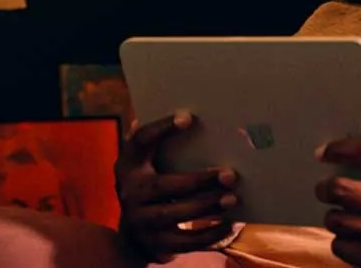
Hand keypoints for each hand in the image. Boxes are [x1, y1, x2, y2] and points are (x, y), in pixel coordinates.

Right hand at [114, 110, 238, 261]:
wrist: (134, 236)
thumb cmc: (151, 188)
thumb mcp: (147, 165)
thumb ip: (159, 143)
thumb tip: (186, 115)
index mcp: (128, 166)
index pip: (140, 142)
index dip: (161, 128)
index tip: (188, 117)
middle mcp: (130, 193)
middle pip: (164, 186)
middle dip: (198, 180)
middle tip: (229, 174)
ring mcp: (141, 222)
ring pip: (175, 214)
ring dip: (207, 206)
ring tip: (232, 197)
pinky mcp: (156, 245)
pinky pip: (186, 242)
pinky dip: (210, 235)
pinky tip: (231, 224)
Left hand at [315, 137, 360, 266]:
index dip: (339, 148)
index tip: (325, 152)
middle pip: (341, 188)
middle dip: (325, 187)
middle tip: (324, 187)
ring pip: (338, 220)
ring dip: (333, 215)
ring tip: (340, 213)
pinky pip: (344, 248)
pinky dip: (342, 241)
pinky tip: (352, 236)